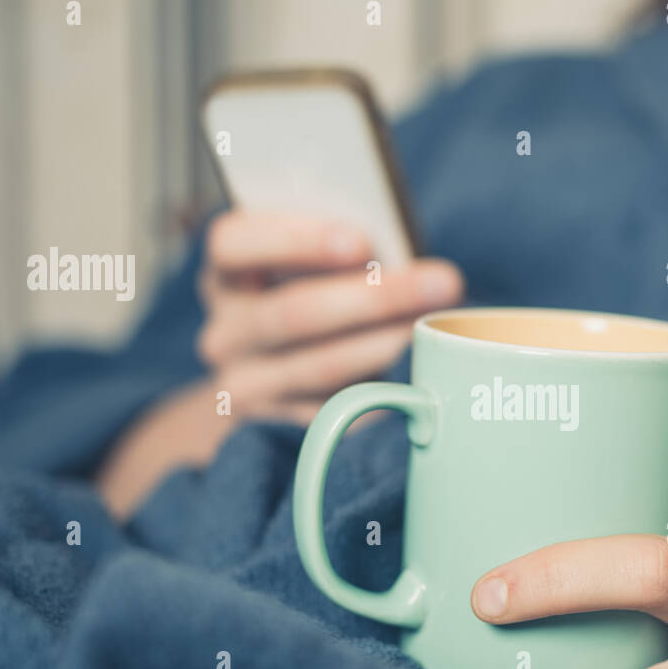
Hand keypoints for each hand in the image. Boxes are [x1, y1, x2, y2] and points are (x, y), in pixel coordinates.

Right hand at [196, 210, 463, 425]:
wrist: (271, 377)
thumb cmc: (308, 295)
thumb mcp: (307, 266)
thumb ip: (339, 253)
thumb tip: (403, 254)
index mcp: (226, 273)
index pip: (233, 244)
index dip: (295, 240)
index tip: (360, 242)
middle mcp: (225, 333)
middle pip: (292, 313)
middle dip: (374, 298)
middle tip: (442, 283)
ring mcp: (247, 385)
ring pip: (318, 367)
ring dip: (384, 346)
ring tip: (434, 330)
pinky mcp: (278, 427)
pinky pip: (335, 411)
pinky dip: (380, 392)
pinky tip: (416, 377)